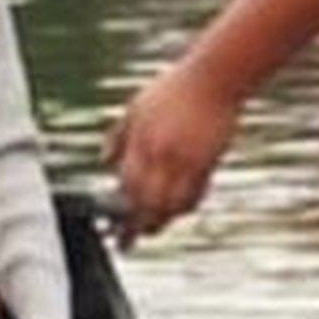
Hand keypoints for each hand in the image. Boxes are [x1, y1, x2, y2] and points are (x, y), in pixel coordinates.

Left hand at [107, 61, 241, 237]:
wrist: (214, 79)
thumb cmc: (173, 90)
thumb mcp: (136, 107)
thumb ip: (118, 136)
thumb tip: (104, 161)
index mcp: (143, 140)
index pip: (127, 186)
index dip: (119, 211)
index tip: (112, 228)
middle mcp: (165, 154)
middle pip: (149, 203)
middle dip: (137, 226)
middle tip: (128, 239)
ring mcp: (188, 160)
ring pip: (173, 205)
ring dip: (161, 221)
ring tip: (151, 229)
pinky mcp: (209, 162)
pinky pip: (195, 195)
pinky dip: (183, 207)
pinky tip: (175, 210)